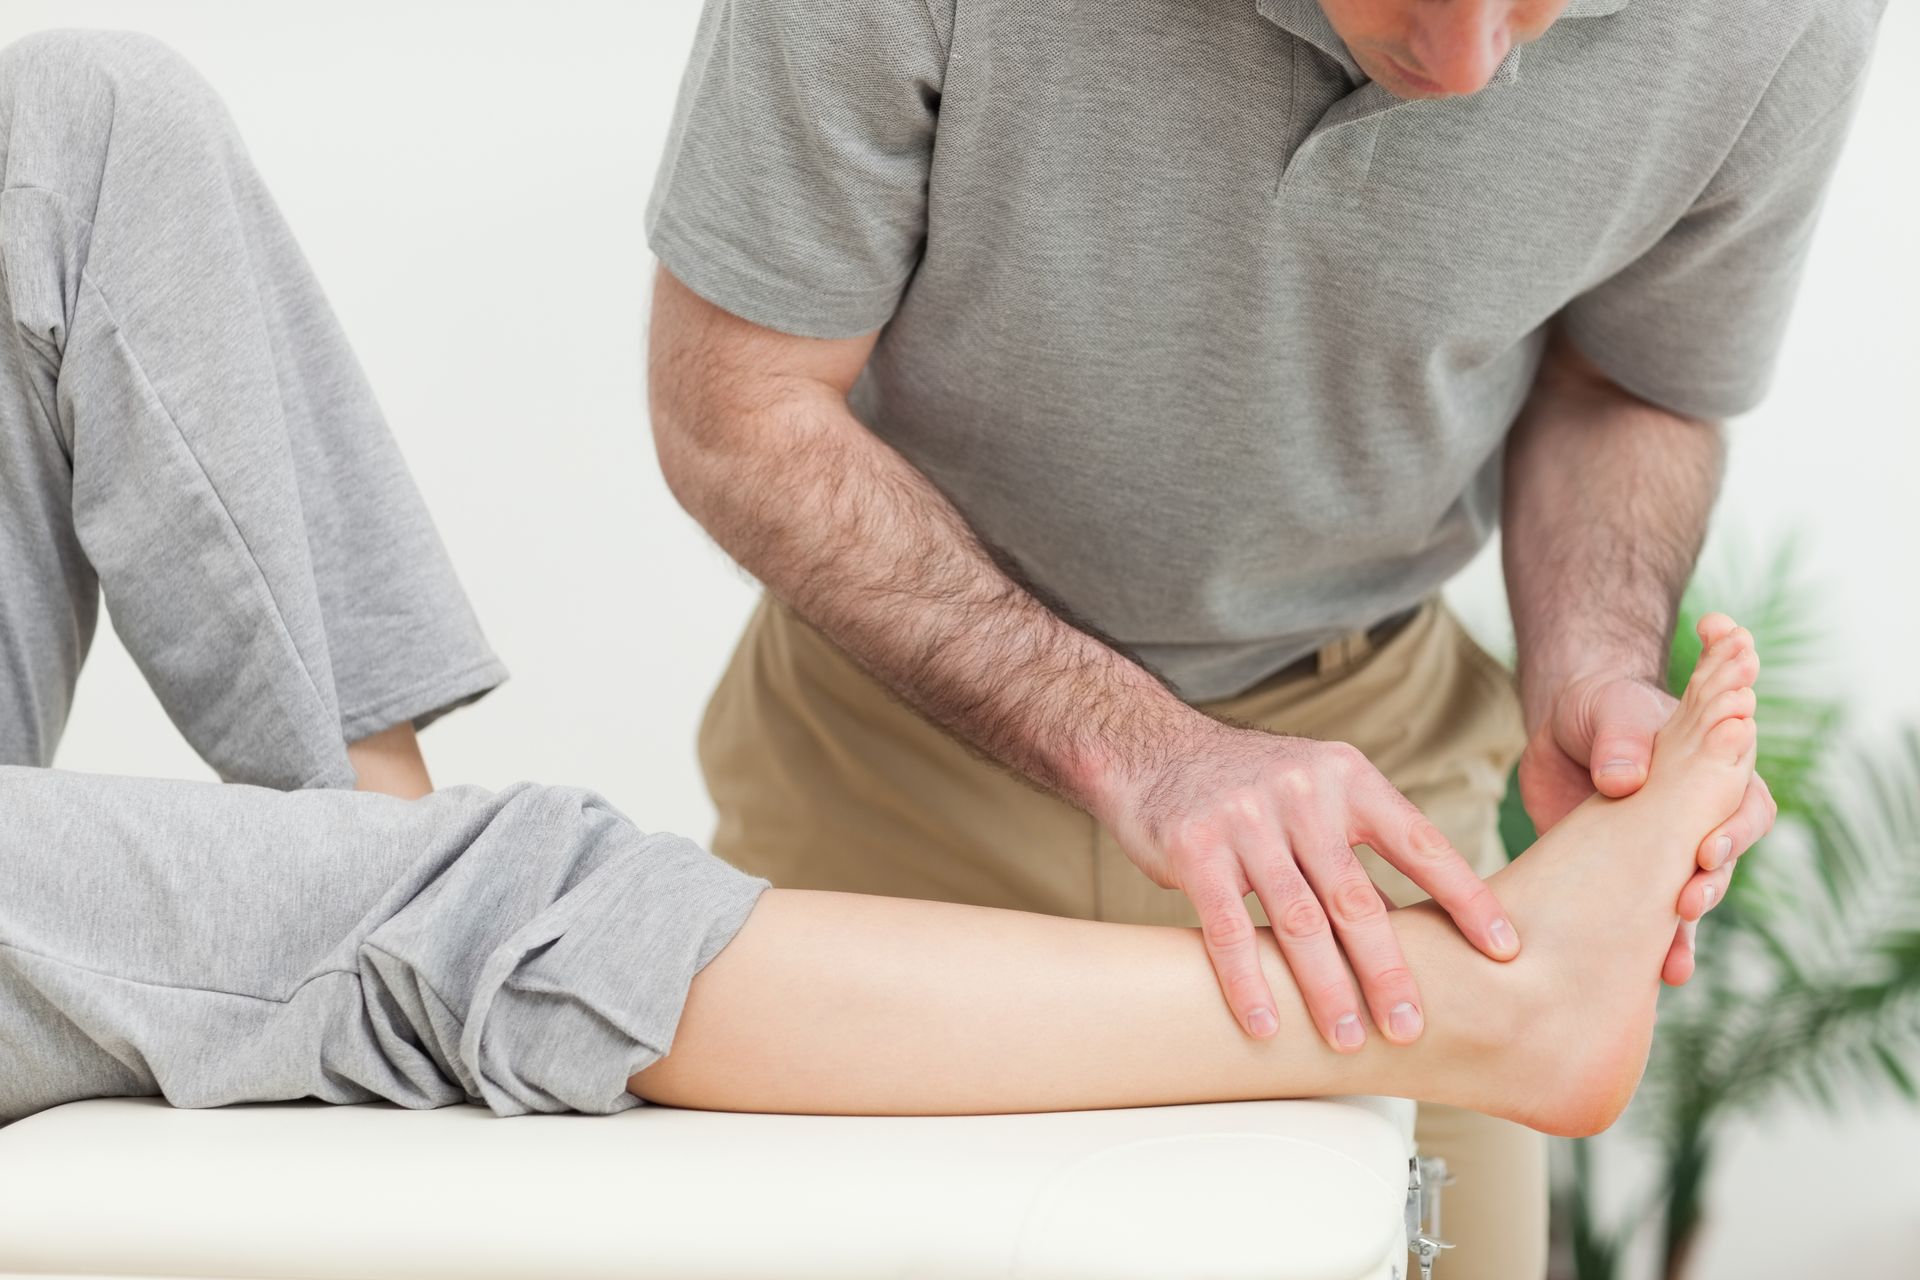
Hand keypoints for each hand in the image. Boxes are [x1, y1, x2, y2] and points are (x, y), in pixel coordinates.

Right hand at [1097, 718, 1520, 1050]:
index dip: (1465, 898)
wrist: (1151, 747)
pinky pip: (1225, 927)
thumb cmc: (1249, 784)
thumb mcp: (1318, 789)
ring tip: (1347, 1039)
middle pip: (1356, 896)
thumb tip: (1432, 923)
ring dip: (1325, 988)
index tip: (1503, 950)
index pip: (1420, 843)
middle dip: (1388, 970)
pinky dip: (1248, 982)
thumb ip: (1361, 844)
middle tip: (1412, 1027)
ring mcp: (1245, 819)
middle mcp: (1303, 793)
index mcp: (1348, 779)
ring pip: (1297, 918)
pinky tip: (1266, 1025)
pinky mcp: (1194, 847)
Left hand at [1517, 670, 1775, 984]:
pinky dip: (1644, 948)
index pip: (1746, 807)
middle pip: (1722, 864)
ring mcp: (1665, 855)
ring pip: (1688, 901)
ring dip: (1681, 934)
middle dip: (1708, 888)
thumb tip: (1624, 781)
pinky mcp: (1628, 879)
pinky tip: (1641, 978)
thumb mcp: (1611, 710)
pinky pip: (1645, 921)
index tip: (1706, 851)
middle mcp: (1700, 822)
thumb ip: (1622, 740)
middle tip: (1685, 906)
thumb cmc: (1604, 709)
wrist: (1565, 729)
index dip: (1733, 832)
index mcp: (1716, 775)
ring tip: (1670, 967)